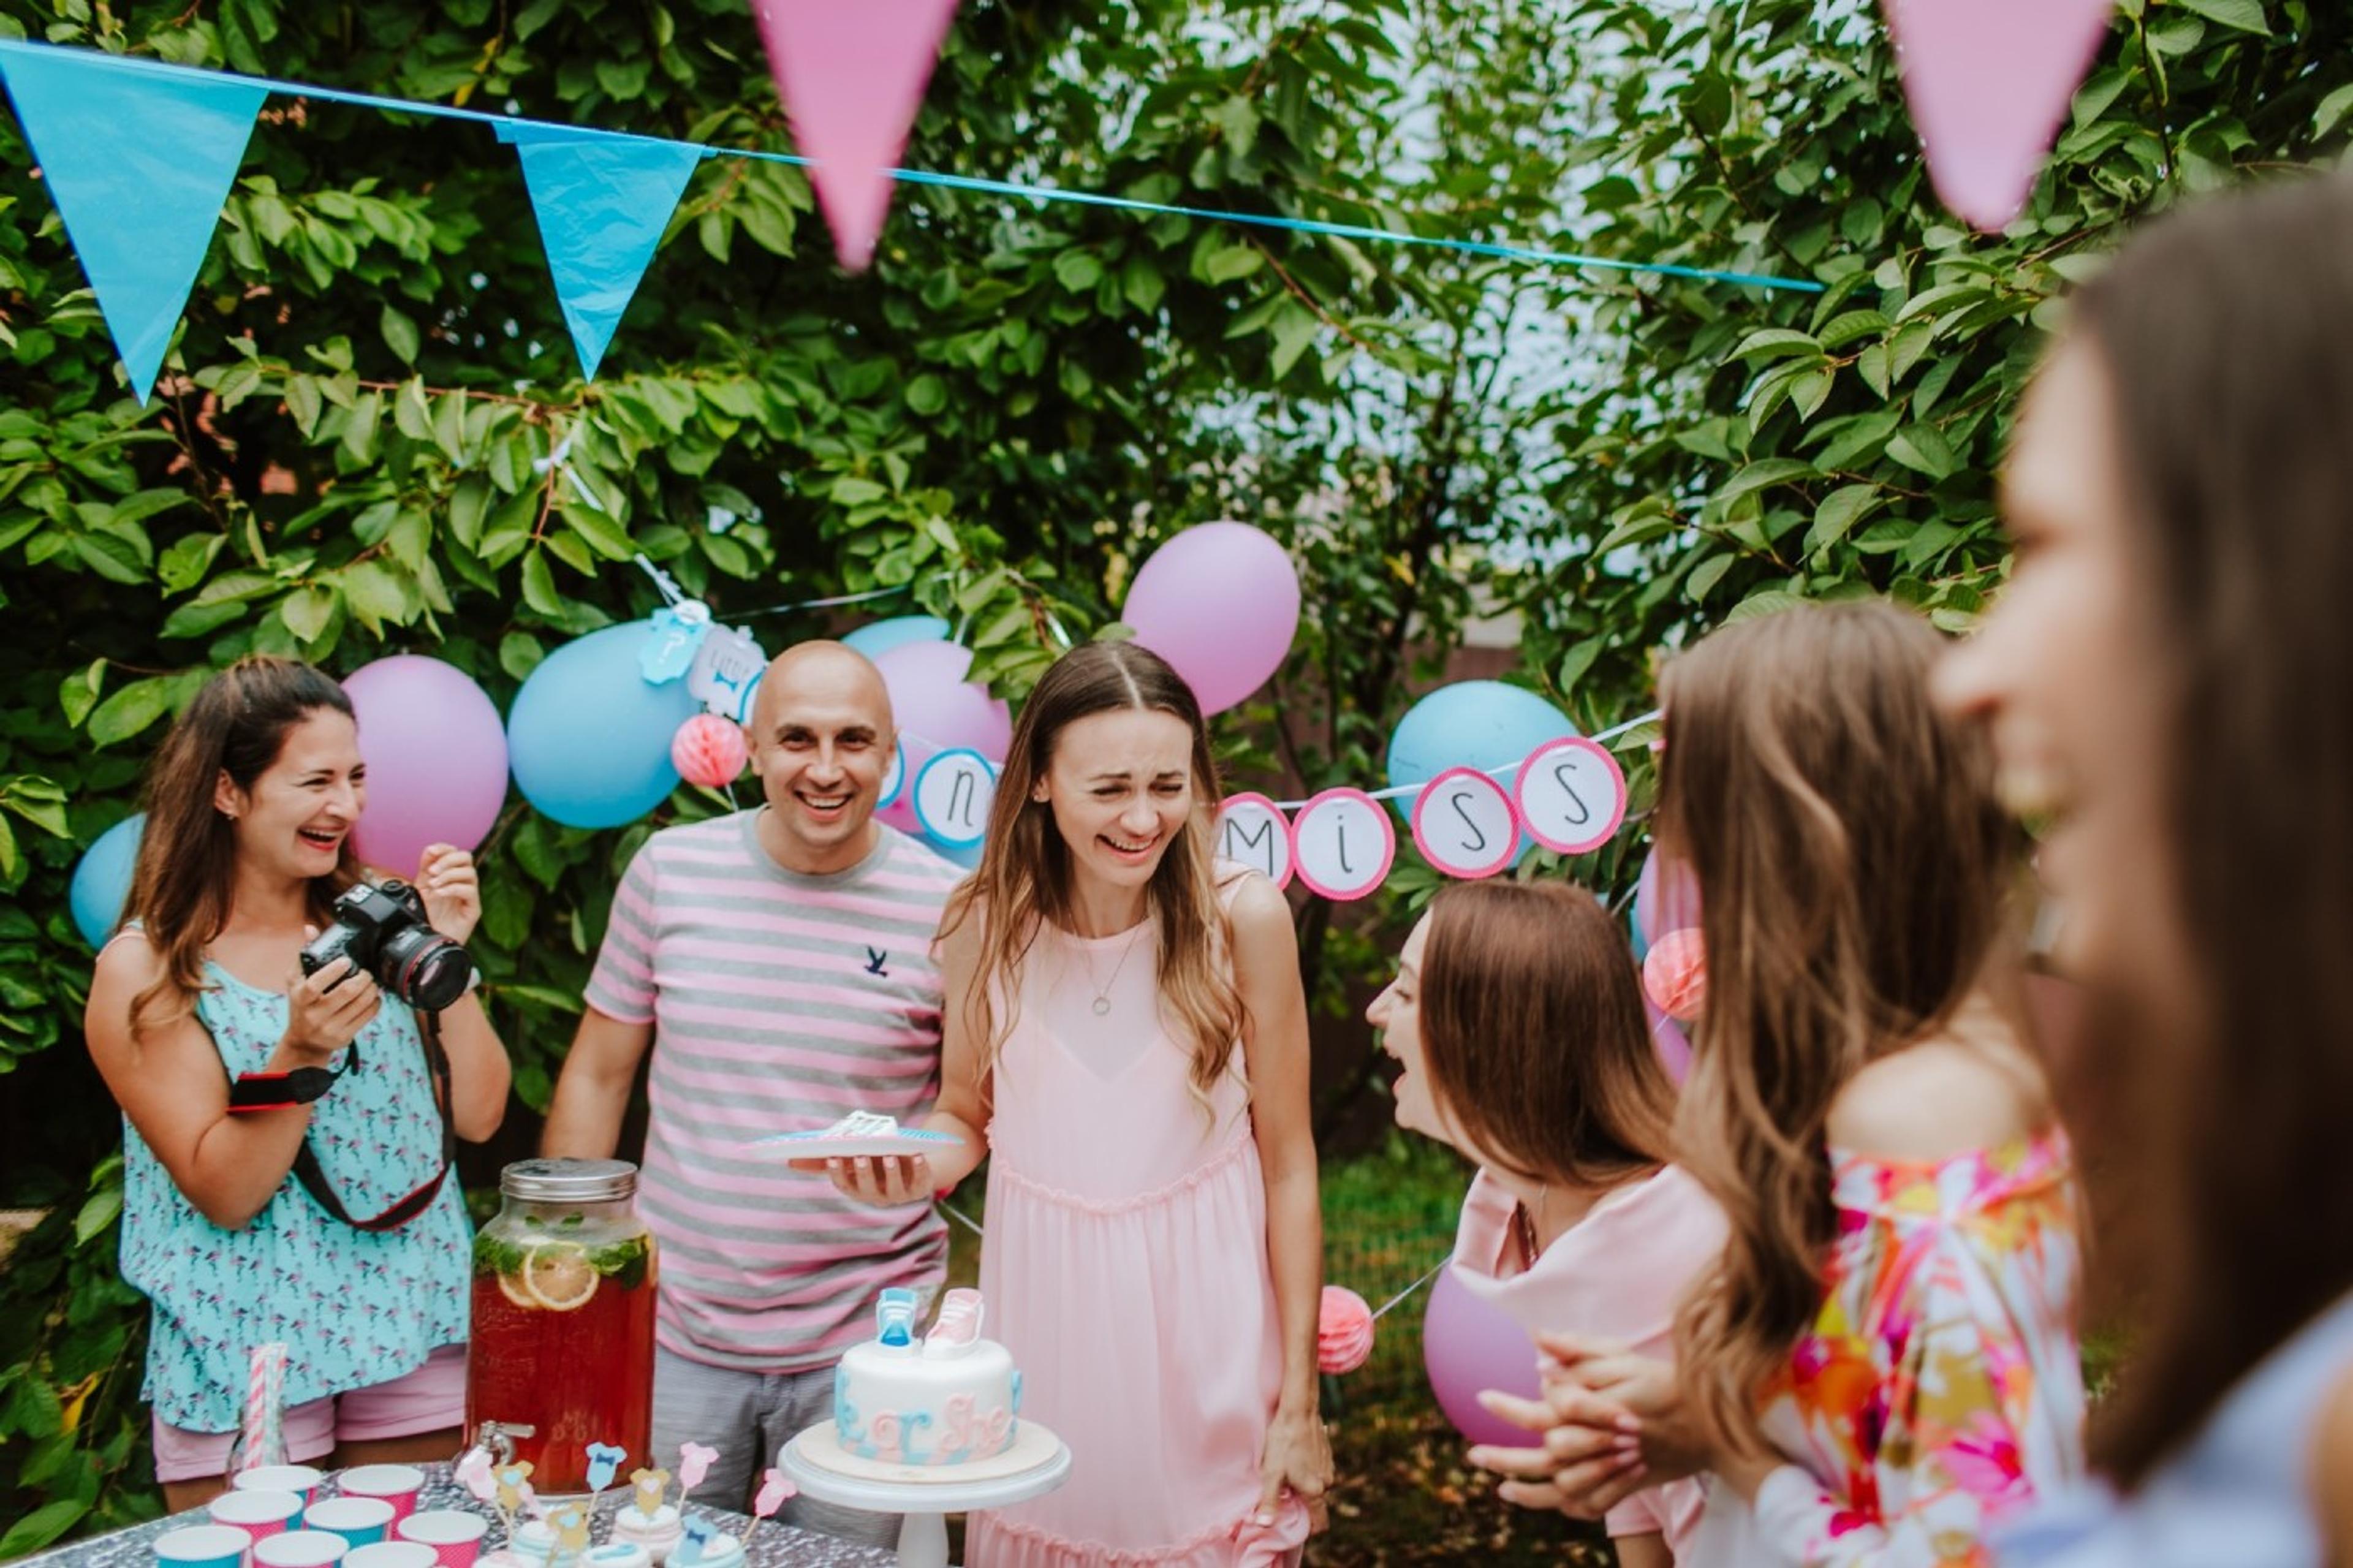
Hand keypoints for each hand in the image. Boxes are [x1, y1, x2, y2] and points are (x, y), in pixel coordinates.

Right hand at [284, 930, 381, 1060]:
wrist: (304, 1042)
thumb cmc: (301, 1005)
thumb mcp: (296, 982)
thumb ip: (305, 955)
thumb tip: (311, 928)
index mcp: (299, 998)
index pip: (315, 985)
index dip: (333, 971)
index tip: (347, 961)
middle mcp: (313, 1015)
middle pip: (346, 992)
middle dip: (363, 978)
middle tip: (366, 972)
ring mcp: (329, 1028)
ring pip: (361, 1004)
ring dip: (372, 989)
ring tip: (371, 983)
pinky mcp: (344, 1037)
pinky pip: (367, 1016)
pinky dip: (375, 1003)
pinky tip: (373, 997)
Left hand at [417, 844, 480, 944]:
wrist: (428, 943)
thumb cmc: (425, 918)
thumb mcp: (420, 888)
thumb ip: (425, 868)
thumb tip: (430, 849)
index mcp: (449, 875)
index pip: (454, 852)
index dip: (444, 848)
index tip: (431, 852)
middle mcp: (461, 883)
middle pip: (466, 857)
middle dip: (448, 860)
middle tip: (432, 872)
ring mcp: (469, 896)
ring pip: (470, 872)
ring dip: (448, 875)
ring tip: (433, 886)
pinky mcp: (473, 909)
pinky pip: (470, 891)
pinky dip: (453, 888)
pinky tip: (439, 894)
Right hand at [802, 1154, 932, 1205]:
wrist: (915, 1161)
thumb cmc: (875, 1159)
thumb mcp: (852, 1158)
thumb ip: (825, 1160)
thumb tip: (789, 1161)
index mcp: (858, 1188)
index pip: (845, 1184)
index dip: (838, 1172)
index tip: (833, 1156)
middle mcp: (877, 1195)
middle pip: (868, 1188)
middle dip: (863, 1173)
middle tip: (860, 1156)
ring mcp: (900, 1194)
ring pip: (894, 1188)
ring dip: (891, 1172)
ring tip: (888, 1156)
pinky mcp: (921, 1187)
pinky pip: (921, 1180)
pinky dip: (919, 1168)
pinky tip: (917, 1155)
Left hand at [1255, 1401, 1332, 1533]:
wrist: (1299, 1410)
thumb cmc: (1283, 1442)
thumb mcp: (1271, 1473)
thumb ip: (1269, 1501)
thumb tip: (1264, 1526)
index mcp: (1315, 1491)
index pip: (1320, 1523)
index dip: (1308, 1529)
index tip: (1293, 1523)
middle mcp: (1327, 1481)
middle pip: (1316, 1504)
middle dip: (1302, 1503)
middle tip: (1282, 1493)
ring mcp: (1328, 1466)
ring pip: (1317, 1485)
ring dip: (1304, 1484)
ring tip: (1286, 1473)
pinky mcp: (1326, 1453)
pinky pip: (1317, 1470)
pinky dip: (1307, 1469)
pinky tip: (1293, 1457)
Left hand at [1467, 1336, 1705, 1519]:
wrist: (1711, 1421)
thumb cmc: (1663, 1381)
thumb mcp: (1622, 1356)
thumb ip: (1578, 1350)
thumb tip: (1537, 1343)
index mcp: (1594, 1412)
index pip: (1541, 1413)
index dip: (1508, 1408)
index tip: (1480, 1398)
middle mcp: (1598, 1445)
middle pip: (1543, 1460)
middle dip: (1505, 1458)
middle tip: (1473, 1454)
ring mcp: (1612, 1470)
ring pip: (1563, 1490)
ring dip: (1531, 1493)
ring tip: (1502, 1487)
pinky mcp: (1625, 1485)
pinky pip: (1591, 1504)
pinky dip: (1568, 1506)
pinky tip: (1549, 1501)